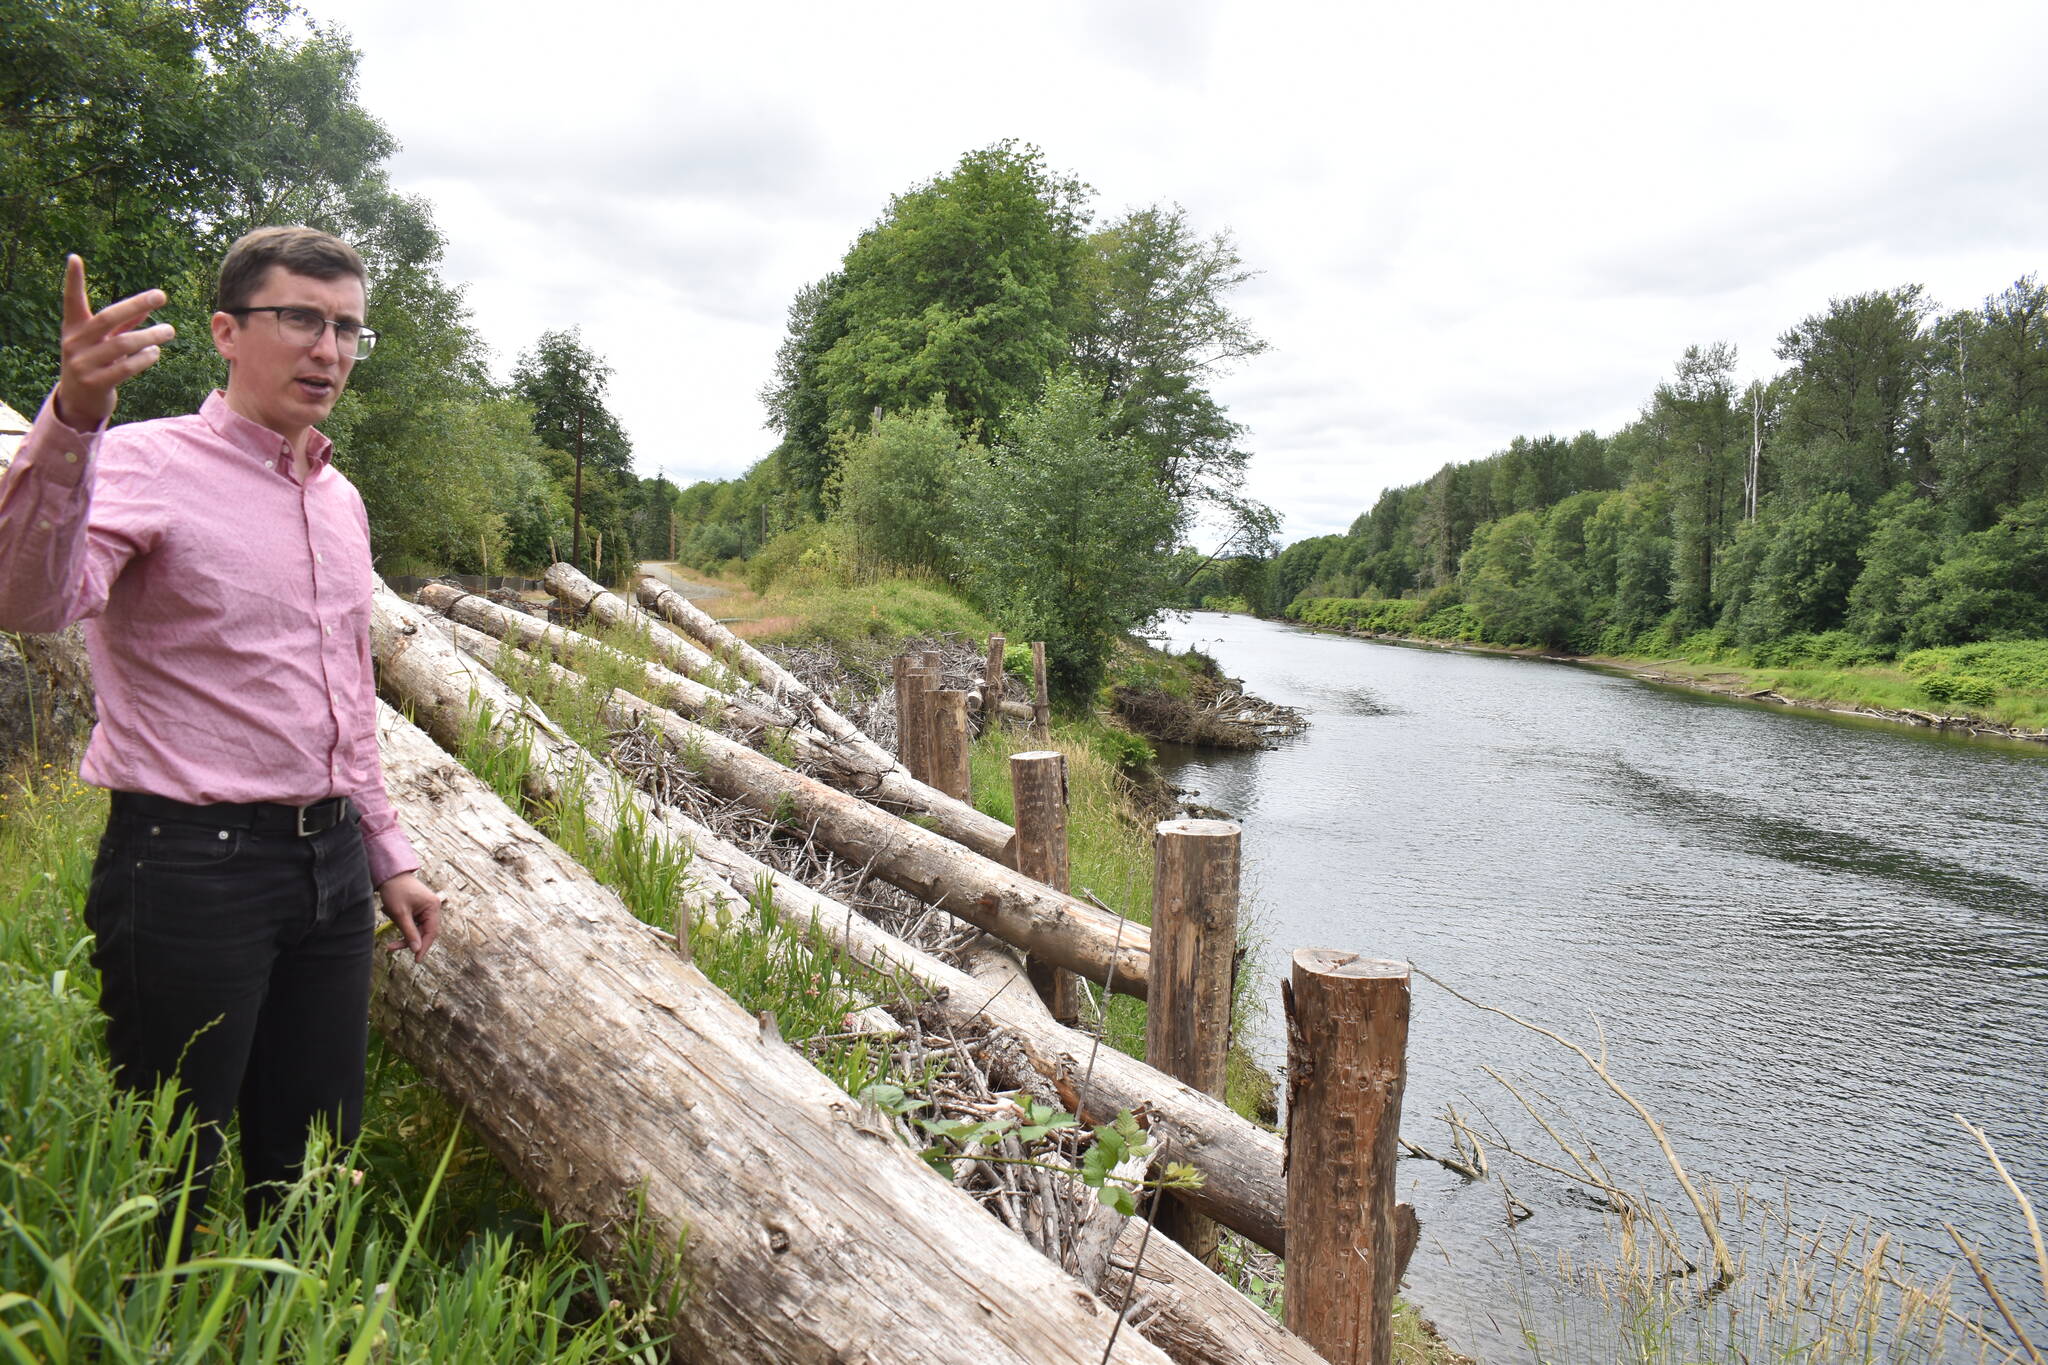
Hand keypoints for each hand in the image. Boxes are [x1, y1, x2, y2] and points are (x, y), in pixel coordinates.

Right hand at [54, 255, 173, 432]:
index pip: (71, 300)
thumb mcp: (103, 341)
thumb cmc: (95, 362)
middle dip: (136, 304)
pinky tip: (156, 353)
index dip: (72, 280)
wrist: (78, 401)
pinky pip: (125, 368)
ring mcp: (82, 364)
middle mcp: (74, 342)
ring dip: (150, 336)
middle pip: (108, 318)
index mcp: (73, 327)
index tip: (74, 258)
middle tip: (161, 295)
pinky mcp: (95, 383)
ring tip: (169, 331)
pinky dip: (144, 359)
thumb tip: (147, 304)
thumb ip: (123, 324)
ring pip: (122, 344)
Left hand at [377, 872, 441, 959]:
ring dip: (403, 932)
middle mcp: (432, 907)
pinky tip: (391, 915)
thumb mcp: (400, 914)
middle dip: (408, 939)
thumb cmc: (395, 890)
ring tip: (389, 934)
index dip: (423, 947)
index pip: (431, 932)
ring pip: (417, 928)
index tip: (416, 959)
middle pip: (424, 931)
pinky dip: (402, 924)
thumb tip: (416, 950)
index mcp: (432, 907)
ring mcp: (425, 907)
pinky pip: (412, 922)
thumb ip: (410, 933)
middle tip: (393, 947)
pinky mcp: (418, 907)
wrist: (389, 874)